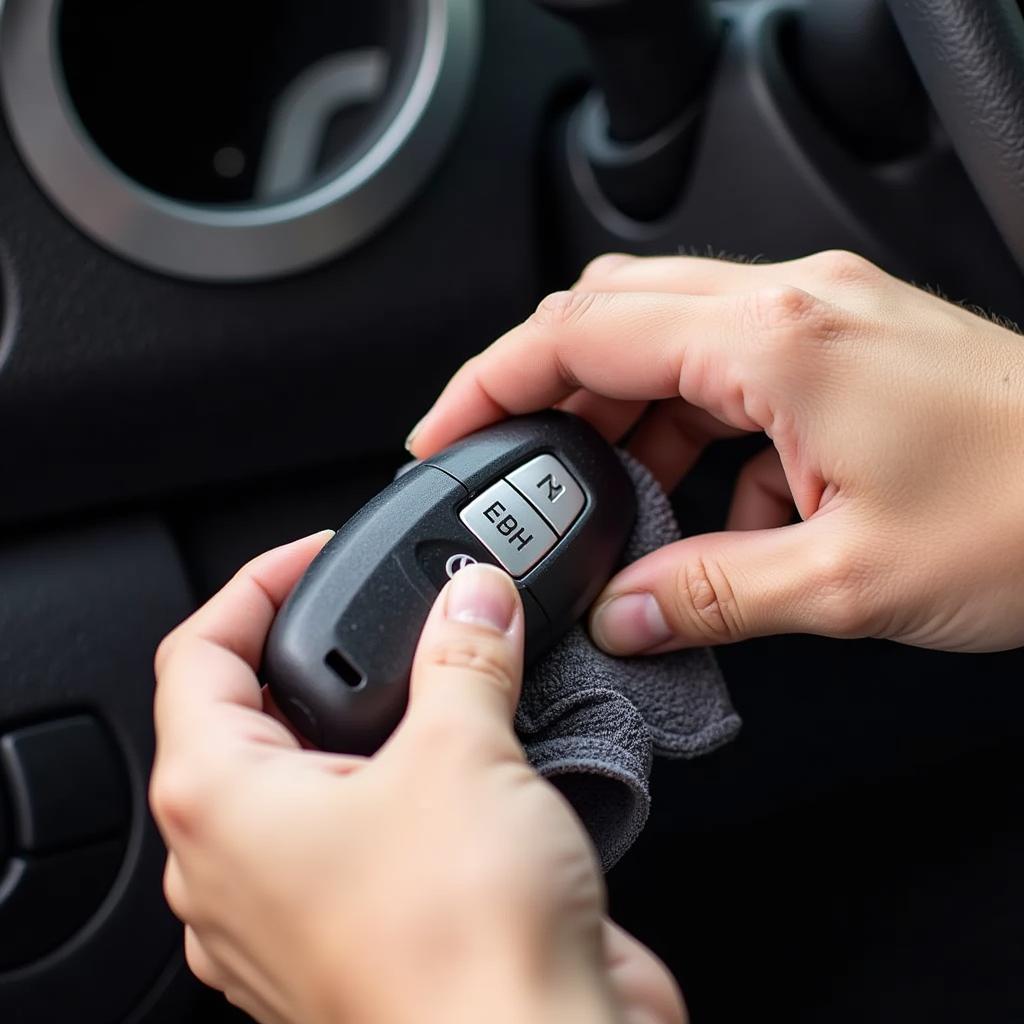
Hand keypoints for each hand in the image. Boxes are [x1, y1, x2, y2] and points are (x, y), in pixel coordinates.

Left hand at [150, 534, 684, 1023]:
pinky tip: (469, 756)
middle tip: (390, 610)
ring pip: (312, 772)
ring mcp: (300, 904)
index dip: (256, 586)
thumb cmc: (462, 953)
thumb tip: (474, 602)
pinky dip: (405, 776)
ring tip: (440, 673)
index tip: (319, 555)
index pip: (199, 654)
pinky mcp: (368, 925)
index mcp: (222, 805)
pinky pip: (365, 825)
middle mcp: (240, 863)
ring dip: (372, 714)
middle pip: (252, 711)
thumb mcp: (463, 756)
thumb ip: (463, 657)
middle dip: (320, 649)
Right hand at [408, 250, 1023, 653]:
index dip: (493, 382)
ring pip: (668, 338)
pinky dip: (696, 430)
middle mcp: (793, 303)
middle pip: (612, 313)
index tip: (445, 432)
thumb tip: (624, 611)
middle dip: (544, 387)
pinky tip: (719, 504)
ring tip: (617, 503)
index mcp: (775, 340)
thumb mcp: (850, 580)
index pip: (582, 333)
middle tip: (513, 463)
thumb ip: (712, 594)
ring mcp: (822, 314)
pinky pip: (732, 368)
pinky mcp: (847, 342)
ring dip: (624, 416)